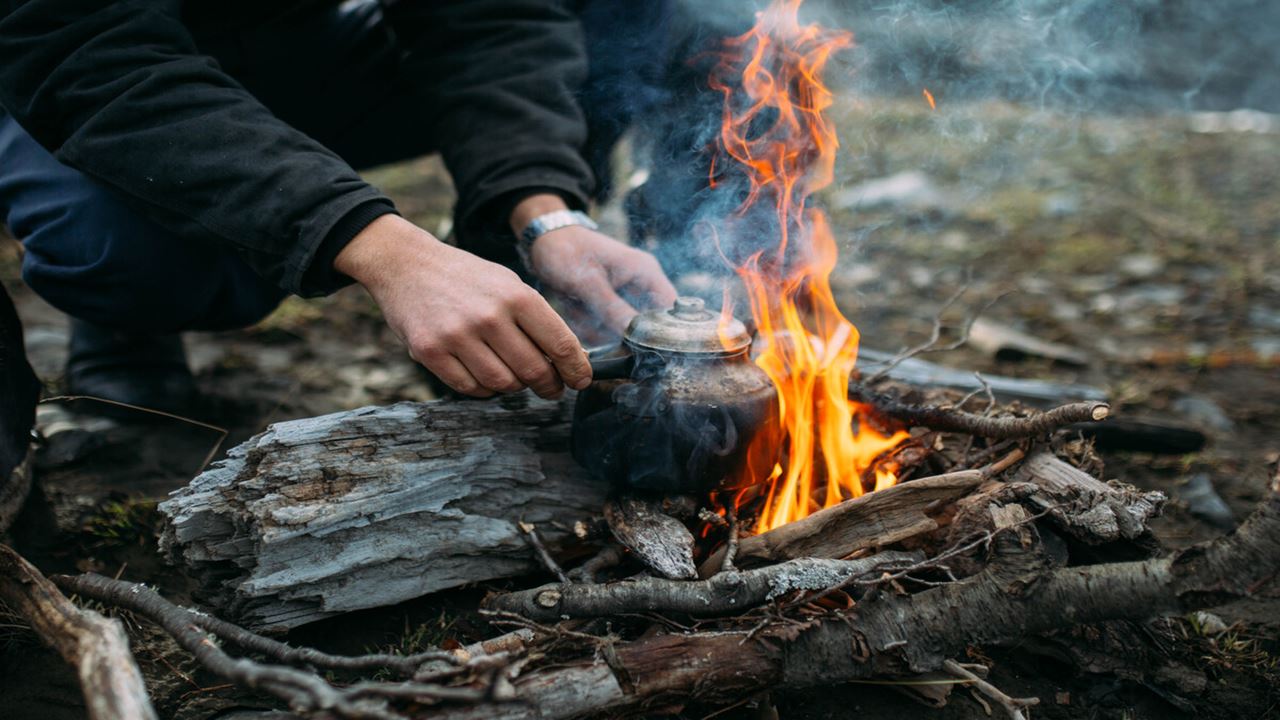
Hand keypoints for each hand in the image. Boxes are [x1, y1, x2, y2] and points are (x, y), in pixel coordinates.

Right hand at [335, 215, 589, 398]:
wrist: (407, 264)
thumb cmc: (466, 278)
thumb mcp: (509, 285)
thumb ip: (537, 319)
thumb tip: (571, 359)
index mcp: (516, 295)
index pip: (560, 344)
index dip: (576, 369)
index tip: (581, 380)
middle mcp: (489, 316)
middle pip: (534, 371)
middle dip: (549, 385)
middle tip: (551, 388)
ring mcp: (457, 335)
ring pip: (503, 384)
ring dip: (514, 386)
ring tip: (513, 375)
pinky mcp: (430, 351)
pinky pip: (470, 388)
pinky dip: (483, 389)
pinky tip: (484, 374)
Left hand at [511, 195, 677, 342]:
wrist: (544, 241)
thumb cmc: (567, 250)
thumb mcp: (587, 281)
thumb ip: (612, 309)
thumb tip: (635, 337)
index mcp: (646, 272)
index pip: (672, 309)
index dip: (664, 331)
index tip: (639, 344)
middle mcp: (641, 286)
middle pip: (645, 326)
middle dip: (617, 330)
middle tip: (590, 316)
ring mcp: (625, 297)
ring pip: (622, 331)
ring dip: (598, 328)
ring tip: (577, 306)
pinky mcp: (609, 306)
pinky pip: (605, 329)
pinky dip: (588, 326)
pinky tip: (574, 309)